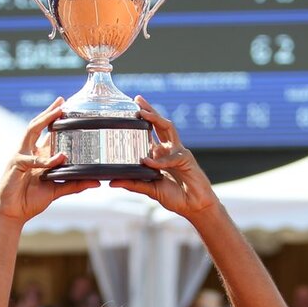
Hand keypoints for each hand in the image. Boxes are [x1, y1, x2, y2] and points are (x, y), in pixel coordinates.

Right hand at [0, 98, 96, 223]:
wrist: (12, 213)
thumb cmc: (31, 200)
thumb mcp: (57, 190)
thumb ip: (74, 184)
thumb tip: (96, 182)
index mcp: (38, 156)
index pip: (47, 133)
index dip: (54, 119)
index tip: (66, 106)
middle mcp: (29, 152)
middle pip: (37, 126)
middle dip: (49, 113)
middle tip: (62, 102)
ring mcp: (21, 156)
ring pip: (31, 132)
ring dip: (44, 121)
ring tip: (58, 113)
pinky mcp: (16, 165)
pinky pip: (33, 160)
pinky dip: (46, 160)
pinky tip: (59, 158)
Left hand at [110, 97, 218, 220]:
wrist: (195, 206)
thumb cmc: (176, 197)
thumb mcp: (150, 189)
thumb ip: (133, 184)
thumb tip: (112, 182)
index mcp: (159, 154)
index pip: (149, 133)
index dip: (140, 122)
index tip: (127, 111)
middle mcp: (168, 150)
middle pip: (159, 124)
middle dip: (149, 111)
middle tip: (136, 100)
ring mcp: (178, 152)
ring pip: (167, 128)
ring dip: (156, 119)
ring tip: (143, 113)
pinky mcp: (186, 159)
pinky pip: (170, 156)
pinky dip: (159, 160)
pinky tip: (148, 161)